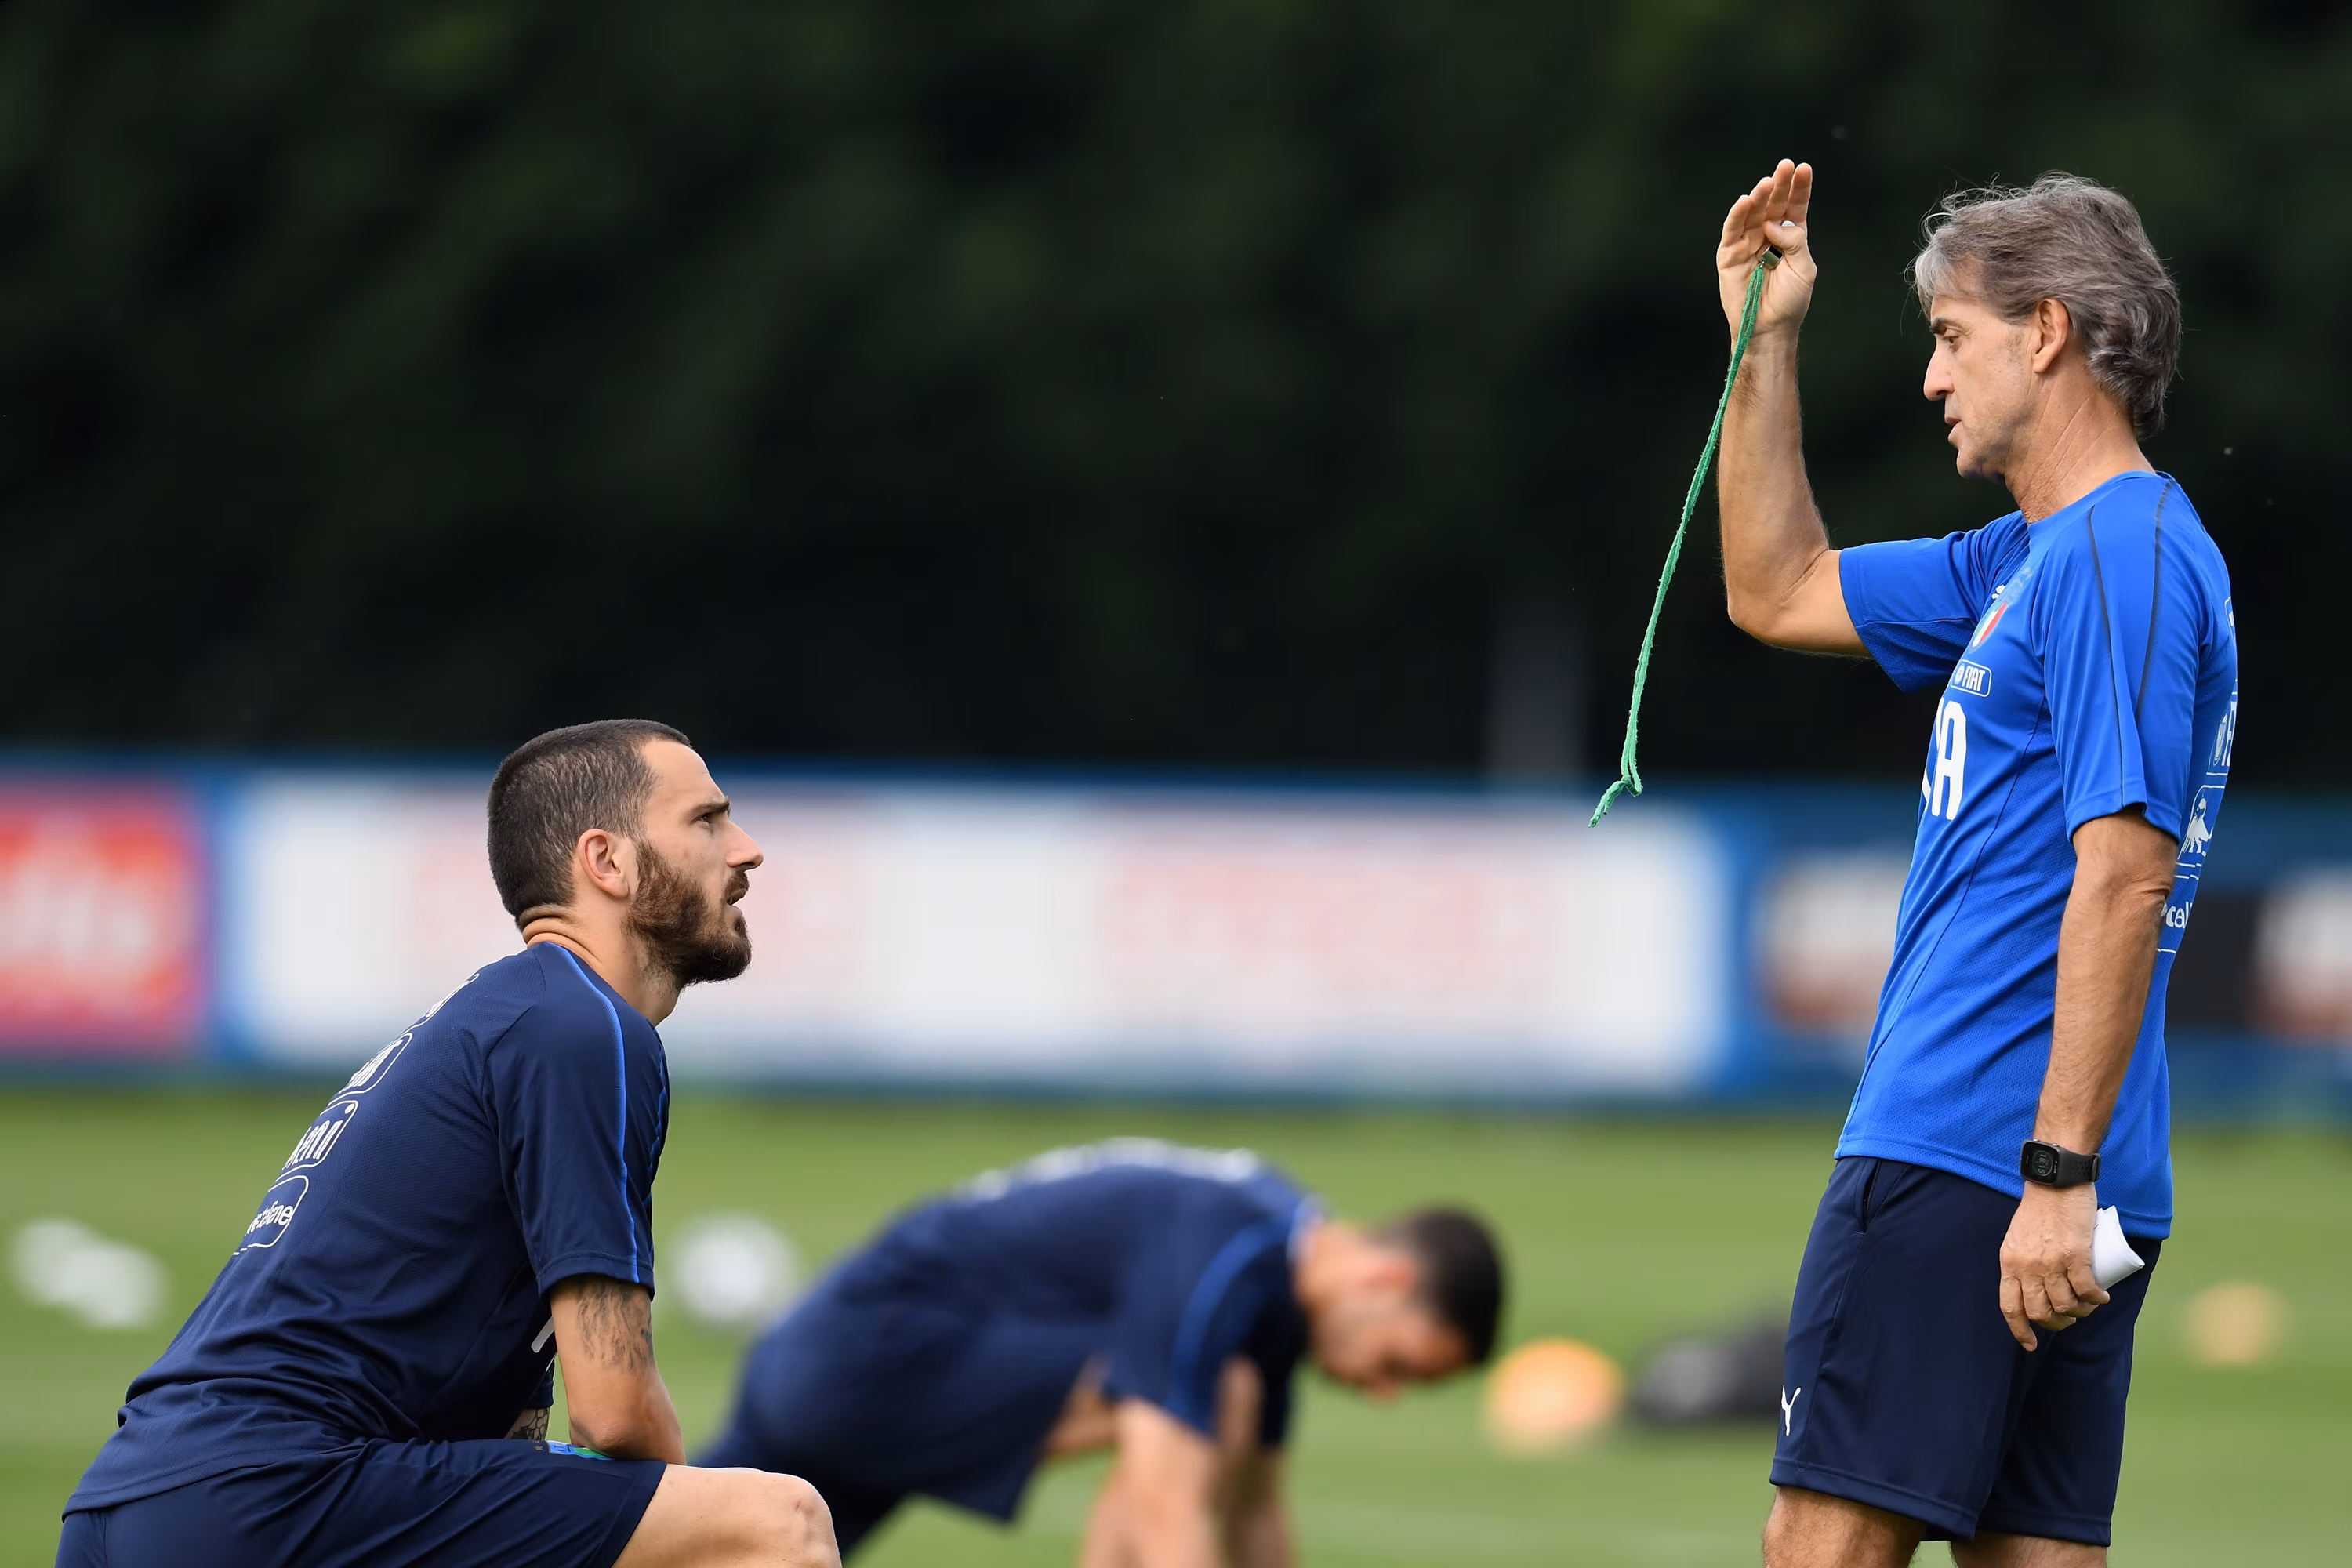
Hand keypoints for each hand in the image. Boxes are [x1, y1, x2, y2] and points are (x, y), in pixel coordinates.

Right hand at [1718, 159, 1815, 337]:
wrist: (1769, 329)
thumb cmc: (1790, 302)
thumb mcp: (1805, 269)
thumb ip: (1795, 242)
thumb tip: (1775, 224)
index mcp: (1789, 236)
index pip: (1794, 206)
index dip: (1798, 187)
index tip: (1803, 168)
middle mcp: (1767, 235)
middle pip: (1773, 204)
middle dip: (1779, 185)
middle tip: (1785, 166)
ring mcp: (1747, 243)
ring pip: (1752, 214)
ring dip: (1759, 196)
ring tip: (1767, 183)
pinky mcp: (1728, 254)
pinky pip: (1731, 231)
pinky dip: (1736, 215)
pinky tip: (1745, 201)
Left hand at [1998, 1181, 2109, 1350]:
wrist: (2055, 1181)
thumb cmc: (2038, 1208)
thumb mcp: (2017, 1238)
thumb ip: (2022, 1260)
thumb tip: (2036, 1287)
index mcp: (2009, 1263)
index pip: (2010, 1307)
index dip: (2020, 1331)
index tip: (2031, 1345)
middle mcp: (2026, 1266)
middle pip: (2040, 1312)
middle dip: (2057, 1323)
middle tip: (2069, 1317)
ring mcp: (2050, 1262)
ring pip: (2066, 1305)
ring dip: (2081, 1312)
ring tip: (2089, 1305)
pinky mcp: (2075, 1255)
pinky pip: (2087, 1290)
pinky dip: (2097, 1299)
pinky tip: (2102, 1298)